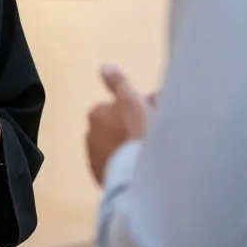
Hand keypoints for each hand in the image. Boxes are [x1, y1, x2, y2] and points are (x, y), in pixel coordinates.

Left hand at [85, 64, 148, 185]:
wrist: (137, 176)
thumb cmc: (137, 133)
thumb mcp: (131, 101)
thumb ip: (118, 83)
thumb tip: (105, 67)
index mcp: (96, 114)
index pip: (119, 107)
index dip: (139, 109)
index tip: (155, 112)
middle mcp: (90, 135)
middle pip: (116, 128)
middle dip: (133, 128)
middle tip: (156, 133)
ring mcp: (95, 159)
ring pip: (116, 149)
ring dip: (129, 149)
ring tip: (150, 156)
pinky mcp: (102, 180)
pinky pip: (118, 168)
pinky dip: (128, 166)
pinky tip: (142, 170)